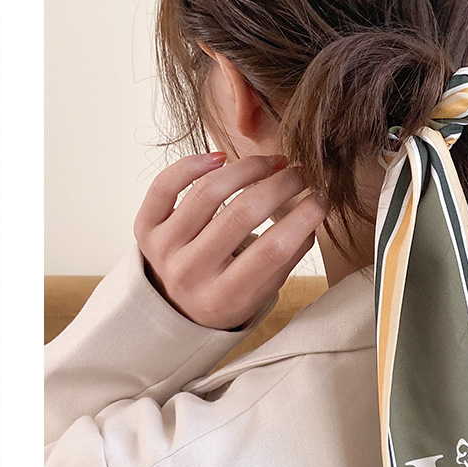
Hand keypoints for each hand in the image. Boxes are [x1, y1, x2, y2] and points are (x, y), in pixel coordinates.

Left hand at [133, 153, 330, 329]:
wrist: (173, 309)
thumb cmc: (227, 295)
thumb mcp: (261, 291)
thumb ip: (288, 255)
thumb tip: (315, 206)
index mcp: (225, 297)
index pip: (272, 250)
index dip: (303, 217)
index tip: (322, 196)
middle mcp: (190, 274)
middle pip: (241, 215)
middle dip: (280, 185)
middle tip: (300, 172)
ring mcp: (164, 249)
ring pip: (207, 192)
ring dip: (246, 168)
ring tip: (270, 162)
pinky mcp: (145, 228)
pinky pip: (165, 185)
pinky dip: (192, 164)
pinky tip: (221, 157)